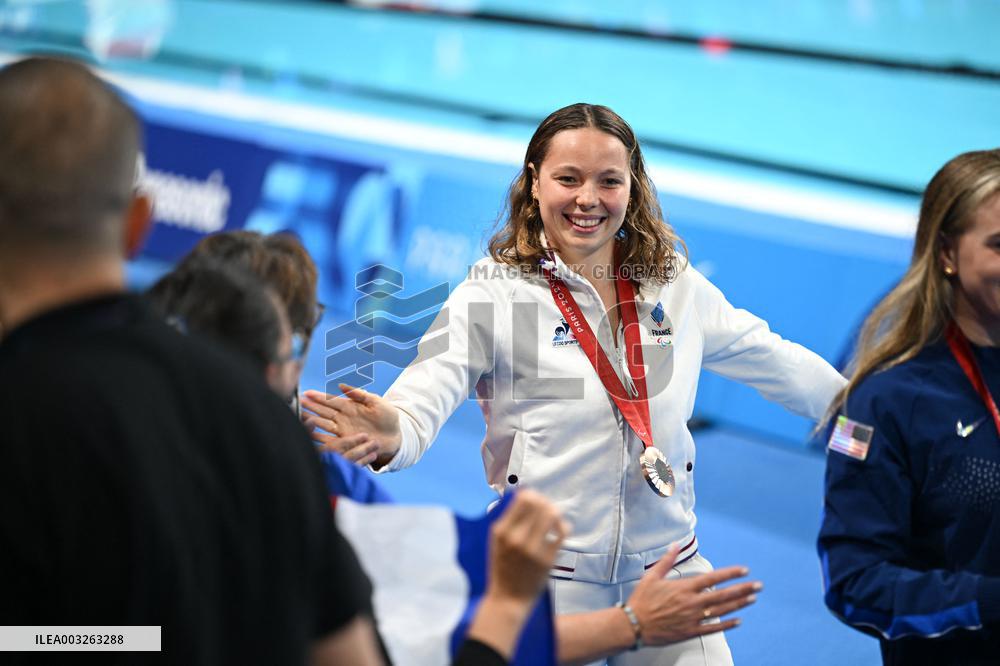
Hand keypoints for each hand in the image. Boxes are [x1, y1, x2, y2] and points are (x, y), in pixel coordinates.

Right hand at [300, 384, 401, 466]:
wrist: (397, 436)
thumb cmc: (389, 417)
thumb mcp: (376, 402)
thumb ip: (359, 394)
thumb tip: (341, 385)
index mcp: (350, 407)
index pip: (330, 400)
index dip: (318, 397)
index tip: (306, 393)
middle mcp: (344, 418)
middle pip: (323, 412)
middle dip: (310, 407)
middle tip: (297, 403)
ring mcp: (344, 431)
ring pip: (323, 425)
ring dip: (312, 422)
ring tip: (299, 417)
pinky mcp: (347, 442)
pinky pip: (330, 439)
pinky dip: (320, 437)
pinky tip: (310, 435)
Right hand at [467, 490, 569, 659]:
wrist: (508, 600)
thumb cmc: (502, 568)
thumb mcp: (496, 543)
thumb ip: (508, 521)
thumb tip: (524, 495)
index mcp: (501, 532)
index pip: (522, 501)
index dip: (531, 495)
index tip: (534, 497)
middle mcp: (516, 539)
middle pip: (538, 505)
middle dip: (544, 501)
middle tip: (546, 505)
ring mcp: (532, 550)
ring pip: (551, 516)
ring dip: (554, 511)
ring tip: (553, 515)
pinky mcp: (547, 560)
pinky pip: (561, 534)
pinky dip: (563, 526)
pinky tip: (560, 527)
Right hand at [627, 547, 759, 644]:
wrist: (634, 625)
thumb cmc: (641, 600)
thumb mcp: (652, 576)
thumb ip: (667, 560)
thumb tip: (675, 545)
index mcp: (684, 588)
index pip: (713, 578)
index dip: (730, 574)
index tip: (744, 570)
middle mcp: (692, 602)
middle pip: (724, 595)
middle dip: (743, 589)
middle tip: (758, 585)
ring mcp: (693, 618)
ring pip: (722, 610)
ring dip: (739, 604)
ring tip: (752, 599)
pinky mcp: (690, 631)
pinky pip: (713, 628)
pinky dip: (727, 625)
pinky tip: (738, 621)